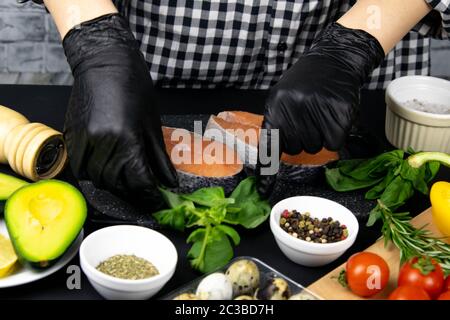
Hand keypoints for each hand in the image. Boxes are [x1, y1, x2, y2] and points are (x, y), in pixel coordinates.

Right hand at [63, 14, 176, 204]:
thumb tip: (169, 182)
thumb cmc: (134, 88)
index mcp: (127, 138)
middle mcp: (102, 142)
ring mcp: (83, 140)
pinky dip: (93, 175)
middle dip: (133, 193)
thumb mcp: (152, 124)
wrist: (104, 62)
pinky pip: (80, 168)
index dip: (150, 196)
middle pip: (117, 183)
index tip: (157, 201)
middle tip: (144, 194)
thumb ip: (159, 157)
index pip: (139, 180)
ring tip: (127, 184)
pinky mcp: (71, 136)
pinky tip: (106, 172)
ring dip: (114, 186)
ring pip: (97, 179)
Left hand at [257, 23, 384, 196]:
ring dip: (318, 136)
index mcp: (276, 107)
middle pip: (296, 149)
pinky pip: (333, 143)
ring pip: (314, 147)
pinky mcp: (340, 116)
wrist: (334, 60)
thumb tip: (272, 154)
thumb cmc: (306, 82)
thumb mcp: (282, 97)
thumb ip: (277, 122)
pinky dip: (334, 135)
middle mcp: (295, 111)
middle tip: (307, 119)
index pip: (270, 145)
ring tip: (320, 114)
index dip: (267, 170)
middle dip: (301, 139)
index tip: (262, 190)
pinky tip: (333, 117)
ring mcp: (318, 113)